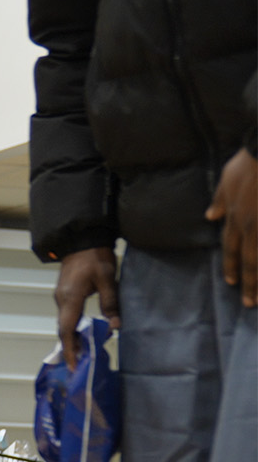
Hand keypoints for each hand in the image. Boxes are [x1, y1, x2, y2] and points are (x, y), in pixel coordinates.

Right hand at [53, 246, 120, 369]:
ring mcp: (61, 297)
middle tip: (80, 365)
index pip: (67, 330)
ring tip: (84, 353)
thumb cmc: (95, 257)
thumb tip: (115, 327)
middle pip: (64, 330)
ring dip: (73, 339)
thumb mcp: (108, 279)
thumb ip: (111, 304)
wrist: (82, 239)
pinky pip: (67, 316)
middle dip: (71, 348)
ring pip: (65, 323)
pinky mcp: (65, 294)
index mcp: (70, 299)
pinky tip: (83, 333)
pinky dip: (73, 328)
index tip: (72, 366)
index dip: (70, 349)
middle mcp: (62, 301)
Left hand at [207, 148, 257, 307]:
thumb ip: (219, 199)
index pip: (231, 247)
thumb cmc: (251, 160)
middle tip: (250, 302)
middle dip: (250, 281)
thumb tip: (210, 216)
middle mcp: (251, 224)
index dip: (231, 265)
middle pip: (250, 258)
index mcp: (236, 215)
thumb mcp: (227, 178)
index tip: (231, 281)